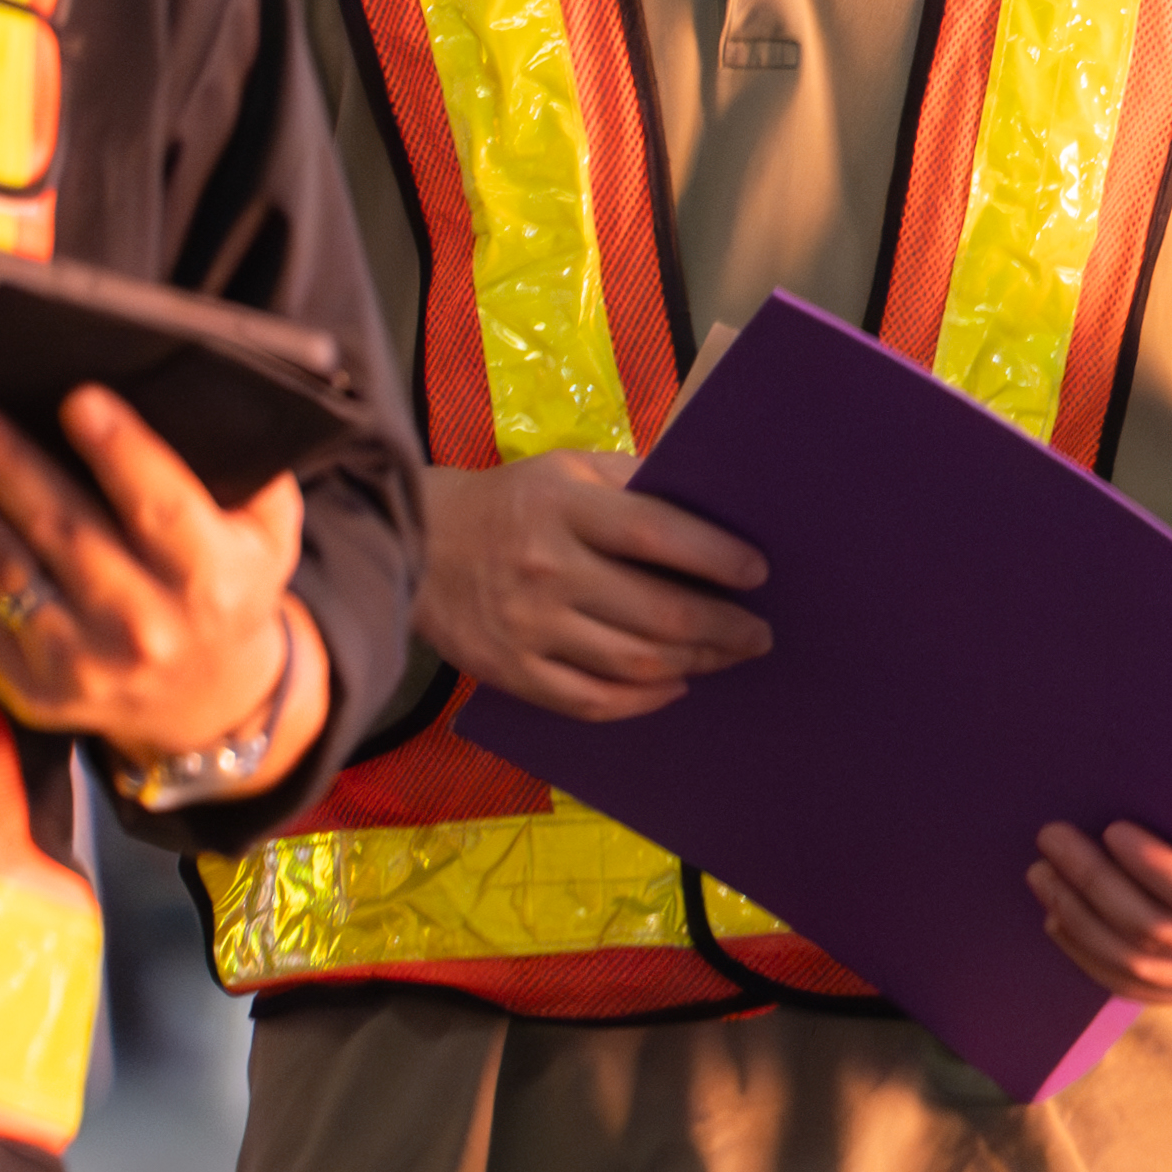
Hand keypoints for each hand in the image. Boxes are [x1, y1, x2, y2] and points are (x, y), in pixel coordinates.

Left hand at [0, 382, 318, 772]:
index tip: (77, 398)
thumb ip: (247, 474)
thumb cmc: (229, 589)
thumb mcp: (269, 534)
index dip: (121, 454)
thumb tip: (198, 394)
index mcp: (212, 582)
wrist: (205, 704)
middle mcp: (145, 628)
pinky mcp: (27, 684)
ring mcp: (79, 663)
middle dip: (2, 465)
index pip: (162, 510)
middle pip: (63, 533)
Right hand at [418, 452, 773, 722]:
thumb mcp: (568, 469)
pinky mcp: (510, 671)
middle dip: (723, 627)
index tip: (758, 572)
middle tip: (758, 633)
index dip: (715, 557)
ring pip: (633, 663)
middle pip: (656, 611)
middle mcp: (547, 570)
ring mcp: (528, 627)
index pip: (656, 534)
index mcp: (565, 508)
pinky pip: (591, 702)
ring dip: (694, 664)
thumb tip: (713, 504)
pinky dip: (643, 701)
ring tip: (726, 656)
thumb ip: (635, 482)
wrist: (413, 542)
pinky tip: (672, 686)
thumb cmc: (511, 502)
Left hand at [1032, 739, 1171, 1008]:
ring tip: (1044, 872)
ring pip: (1134, 969)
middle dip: (1097, 886)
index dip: (1154, 870)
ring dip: (1080, 920)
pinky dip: (1088, 954)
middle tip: (1054, 840)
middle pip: (1156, 935)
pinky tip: (1059, 917)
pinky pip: (1132, 987)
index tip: (1114, 829)